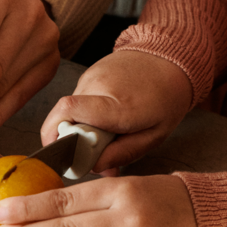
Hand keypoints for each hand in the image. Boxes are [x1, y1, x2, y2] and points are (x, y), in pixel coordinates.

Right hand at [42, 50, 192, 173]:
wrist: (170, 59)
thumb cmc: (166, 99)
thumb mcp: (154, 135)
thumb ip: (123, 153)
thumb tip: (94, 167)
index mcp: (117, 105)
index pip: (68, 112)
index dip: (56, 135)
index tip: (66, 156)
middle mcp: (98, 85)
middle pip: (66, 118)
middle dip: (73, 140)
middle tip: (96, 148)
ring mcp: (90, 76)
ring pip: (70, 111)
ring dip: (81, 126)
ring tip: (108, 128)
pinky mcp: (88, 73)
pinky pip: (78, 100)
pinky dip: (86, 113)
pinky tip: (108, 114)